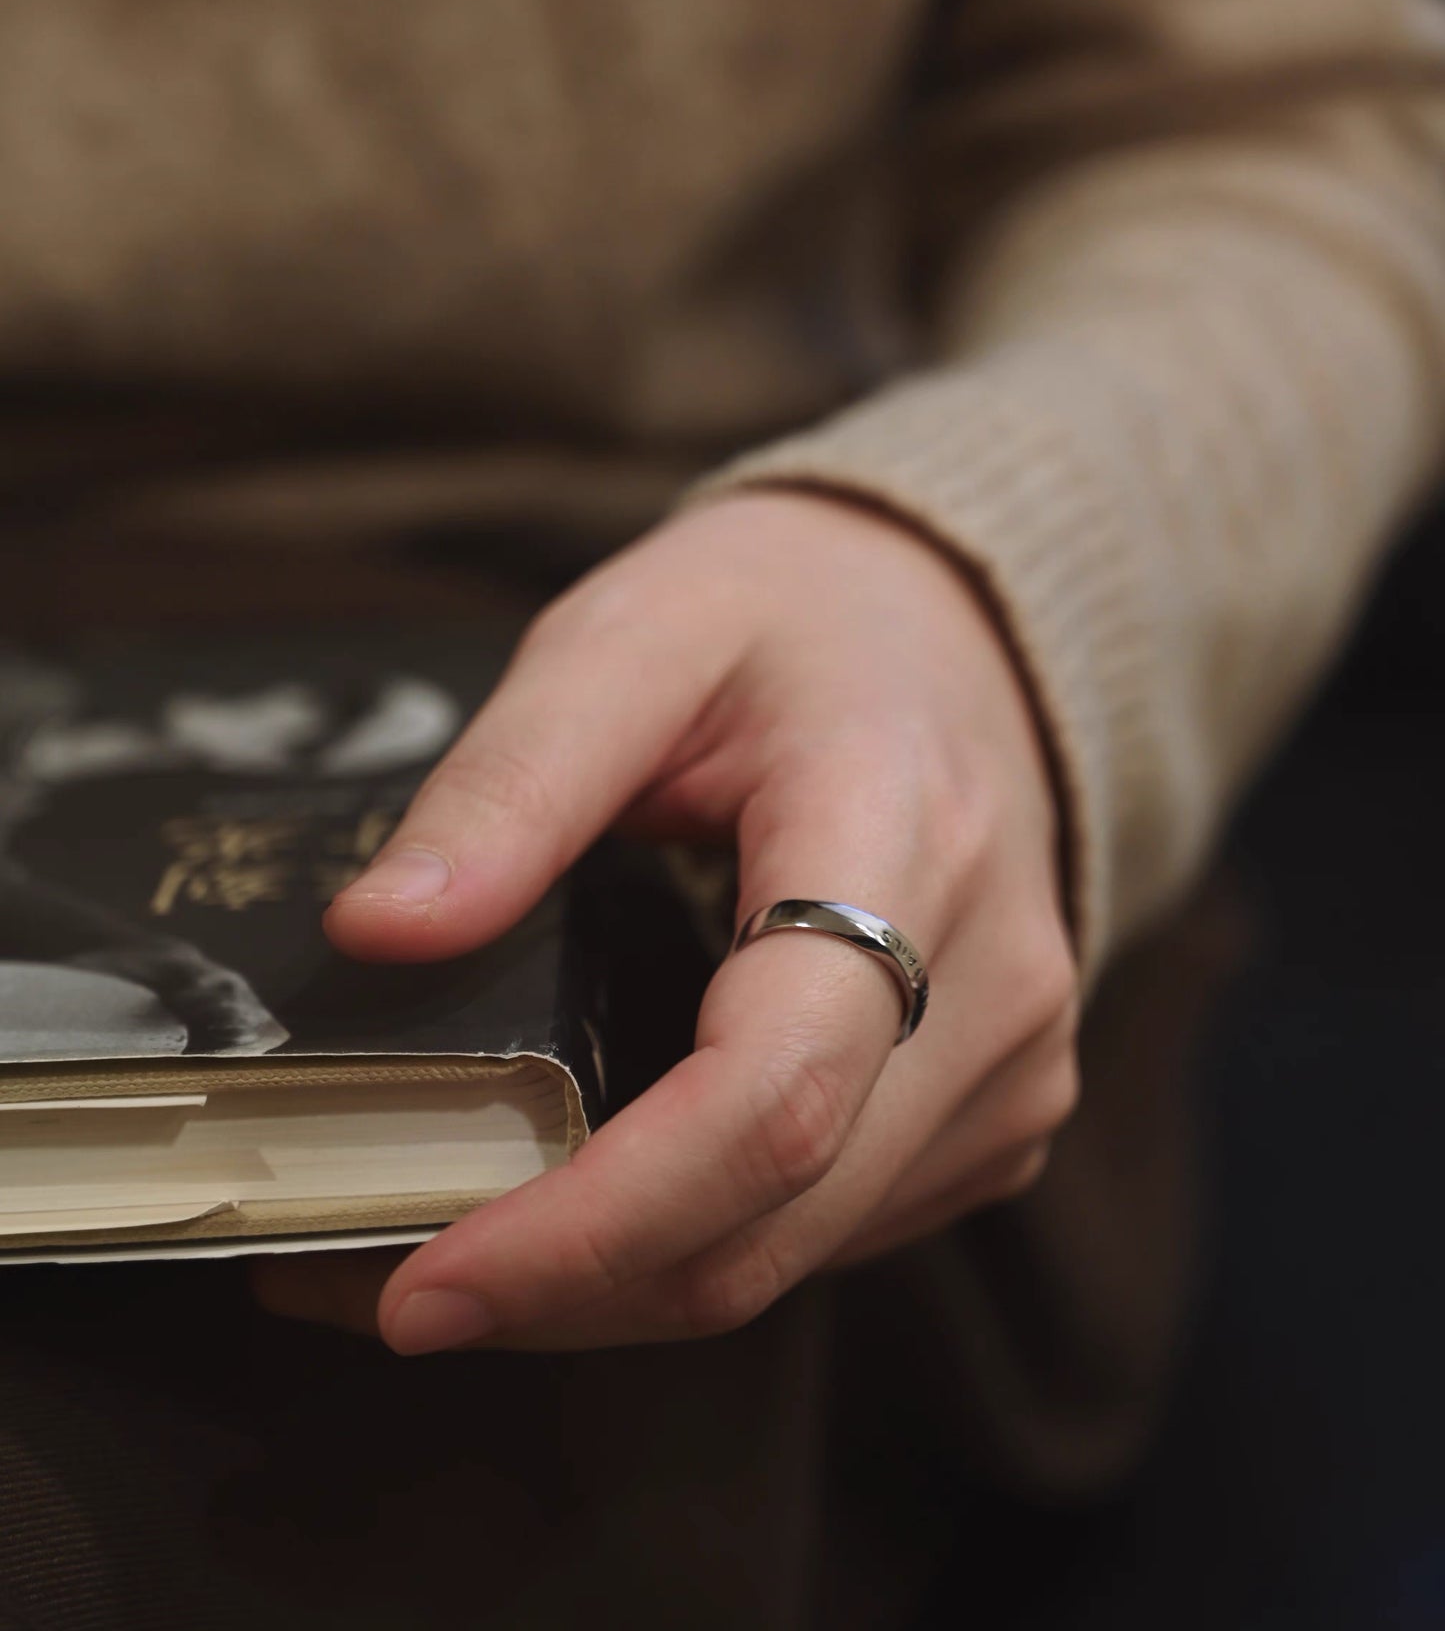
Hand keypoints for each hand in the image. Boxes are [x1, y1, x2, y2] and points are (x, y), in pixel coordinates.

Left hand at [253, 491, 1078, 1351]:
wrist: (954, 625)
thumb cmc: (791, 617)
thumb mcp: (632, 637)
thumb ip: (511, 780)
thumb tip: (378, 935)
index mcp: (902, 840)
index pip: (770, 1096)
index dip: (595, 1223)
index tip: (423, 1284)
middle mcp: (991, 986)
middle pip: (768, 1220)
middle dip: (555, 1290)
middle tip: (354, 1276)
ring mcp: (1010, 1066)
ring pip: (790, 1256)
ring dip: (608, 1289)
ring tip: (441, 1234)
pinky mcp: (992, 1112)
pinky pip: (826, 1232)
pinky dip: (688, 1248)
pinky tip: (578, 1203)